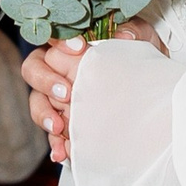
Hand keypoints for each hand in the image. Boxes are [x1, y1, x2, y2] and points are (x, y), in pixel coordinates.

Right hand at [21, 19, 162, 164]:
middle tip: (66, 92)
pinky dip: (56, 143)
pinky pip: (53, 134)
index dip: (58, 42)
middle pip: (34, 70)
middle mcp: (57, 68)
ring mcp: (57, 97)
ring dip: (44, 114)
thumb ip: (132, 32)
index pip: (52, 38)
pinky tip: (62, 153)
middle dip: (45, 81)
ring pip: (37, 102)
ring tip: (58, 127)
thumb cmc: (137, 52)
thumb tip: (123, 35)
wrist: (151, 83)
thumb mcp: (140, 37)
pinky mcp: (65, 121)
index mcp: (70, 44)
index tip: (78, 48)